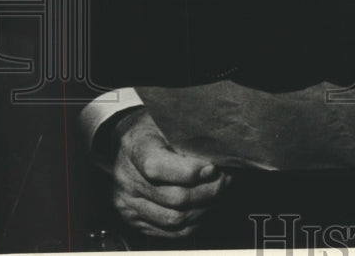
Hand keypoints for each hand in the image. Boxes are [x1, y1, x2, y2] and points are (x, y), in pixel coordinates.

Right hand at [110, 108, 230, 238]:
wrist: (127, 141)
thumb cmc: (155, 127)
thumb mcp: (168, 120)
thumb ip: (188, 133)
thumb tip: (219, 149)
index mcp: (136, 149)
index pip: (157, 167)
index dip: (189, 172)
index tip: (213, 167)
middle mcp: (128, 180)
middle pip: (174, 198)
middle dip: (209, 191)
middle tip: (227, 180)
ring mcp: (129, 204)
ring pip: (175, 219)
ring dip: (205, 209)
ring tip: (220, 193)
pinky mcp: (135, 220)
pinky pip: (170, 232)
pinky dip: (194, 223)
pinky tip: (207, 207)